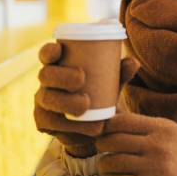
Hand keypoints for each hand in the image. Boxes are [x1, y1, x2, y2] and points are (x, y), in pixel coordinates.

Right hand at [34, 42, 139, 156]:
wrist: (92, 124)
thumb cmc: (99, 92)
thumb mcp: (110, 82)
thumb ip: (120, 72)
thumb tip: (133, 62)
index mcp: (58, 64)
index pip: (47, 54)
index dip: (49, 51)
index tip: (59, 49)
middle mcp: (46, 81)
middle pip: (45, 74)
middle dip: (61, 75)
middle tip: (81, 79)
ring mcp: (42, 101)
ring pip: (47, 99)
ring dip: (65, 101)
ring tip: (85, 105)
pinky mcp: (43, 121)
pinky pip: (51, 122)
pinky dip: (70, 124)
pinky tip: (87, 126)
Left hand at [95, 112, 176, 175]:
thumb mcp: (167, 130)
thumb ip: (141, 124)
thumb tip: (111, 116)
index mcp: (160, 128)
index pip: (122, 121)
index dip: (106, 125)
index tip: (102, 130)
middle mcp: (157, 145)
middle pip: (114, 141)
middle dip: (101, 144)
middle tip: (100, 148)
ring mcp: (155, 167)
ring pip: (113, 162)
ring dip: (102, 165)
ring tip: (104, 166)